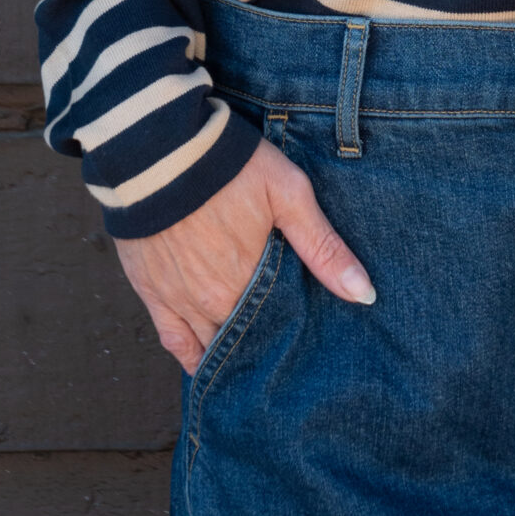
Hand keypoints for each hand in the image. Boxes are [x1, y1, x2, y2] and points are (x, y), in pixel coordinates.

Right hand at [114, 135, 375, 372]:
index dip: (294, 336)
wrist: (157, 149)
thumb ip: (322, 246)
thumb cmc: (229, 167)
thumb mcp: (287, 194)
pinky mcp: (150, 291)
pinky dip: (191, 357)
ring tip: (254, 362)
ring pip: (211, 345)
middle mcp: (214, 302)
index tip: (310, 342)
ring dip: (232, 352)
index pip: (278, 329)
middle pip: (247, 339)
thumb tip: (364, 294)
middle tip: (286, 350)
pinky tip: (206, 366)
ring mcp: (179, 300)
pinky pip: (173, 341)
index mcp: (249, 282)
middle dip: (266, 345)